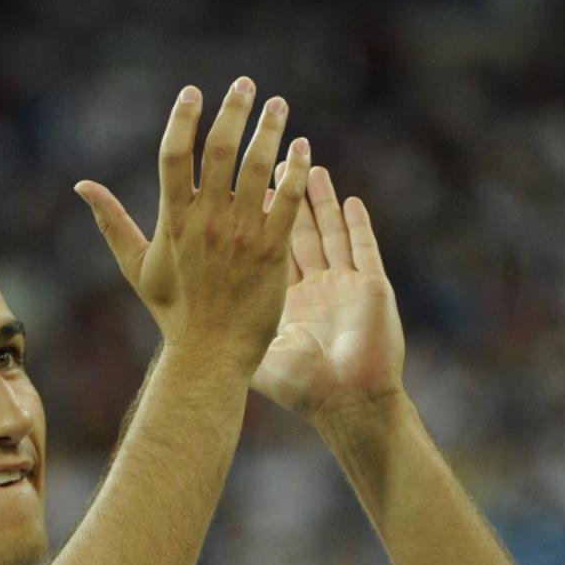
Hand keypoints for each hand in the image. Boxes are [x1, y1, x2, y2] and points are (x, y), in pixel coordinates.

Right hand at [75, 78, 310, 375]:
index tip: (192, 92)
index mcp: (173, 220)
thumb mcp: (136, 264)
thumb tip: (82, 185)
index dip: (182, 119)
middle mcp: (206, 221)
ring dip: (270, 130)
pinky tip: (303, 149)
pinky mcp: (271, 251)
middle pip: (219, 150)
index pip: (174, 155)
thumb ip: (111, 222)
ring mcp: (240, 235)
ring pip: (257, 168)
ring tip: (279, 104)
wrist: (210, 352)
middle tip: (244, 84)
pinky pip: (285, 201)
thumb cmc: (173, 311)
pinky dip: (295, 171)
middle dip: (233, 111)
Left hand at [251, 165, 404, 422]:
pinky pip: (362, 247)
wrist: (347, 405)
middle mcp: (314, 287)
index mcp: (285, 301)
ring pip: (329, 231)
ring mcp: (343, 285)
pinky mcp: (370, 287)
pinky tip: (350, 199)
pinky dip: (356, 223)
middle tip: (272, 159)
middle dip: (286, 195)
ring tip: (309, 163)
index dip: (257, 219)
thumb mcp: (261, 359)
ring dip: (319, 199)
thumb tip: (194, 330)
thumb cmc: (303, 390)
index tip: (241, 188)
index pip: (266, 249)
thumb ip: (234, 337)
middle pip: (296, 230)